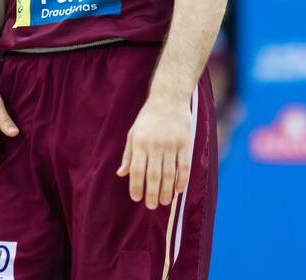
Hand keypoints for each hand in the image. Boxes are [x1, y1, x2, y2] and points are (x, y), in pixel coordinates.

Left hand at [117, 93, 192, 209]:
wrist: (169, 98)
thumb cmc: (148, 117)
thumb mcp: (133, 133)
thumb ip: (128, 154)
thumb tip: (121, 174)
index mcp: (140, 143)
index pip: (137, 170)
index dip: (136, 186)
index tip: (136, 198)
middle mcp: (155, 145)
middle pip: (154, 176)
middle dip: (152, 194)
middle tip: (152, 206)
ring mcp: (171, 145)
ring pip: (169, 174)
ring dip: (167, 191)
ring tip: (165, 202)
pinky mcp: (185, 143)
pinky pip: (183, 166)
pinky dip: (182, 180)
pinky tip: (179, 190)